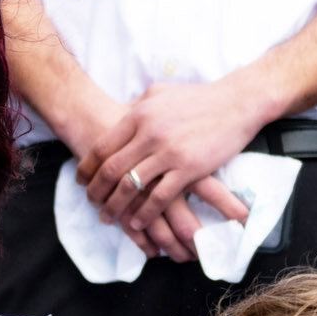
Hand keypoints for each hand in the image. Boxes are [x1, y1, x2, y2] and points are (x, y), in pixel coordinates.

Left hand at [77, 83, 255, 260]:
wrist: (236, 103)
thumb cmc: (198, 97)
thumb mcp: (158, 93)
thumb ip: (136, 106)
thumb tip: (119, 114)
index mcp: (138, 116)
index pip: (102, 147)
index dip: (87, 167)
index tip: (80, 180)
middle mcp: (149, 135)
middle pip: (110, 169)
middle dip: (96, 190)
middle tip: (91, 203)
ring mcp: (168, 153)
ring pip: (131, 186)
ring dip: (115, 206)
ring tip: (108, 217)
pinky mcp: (189, 169)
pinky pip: (159, 198)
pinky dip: (144, 213)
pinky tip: (136, 222)